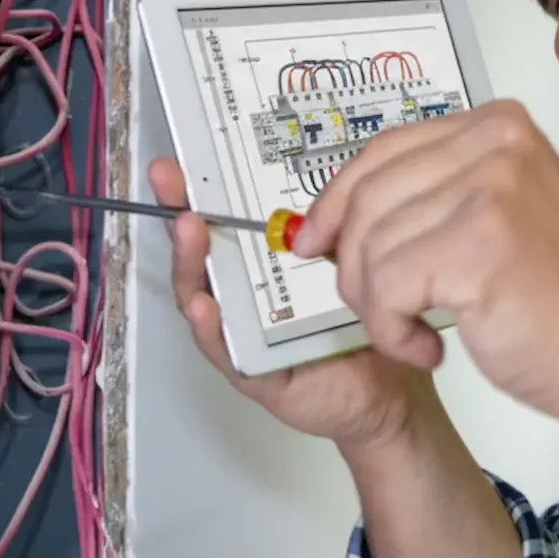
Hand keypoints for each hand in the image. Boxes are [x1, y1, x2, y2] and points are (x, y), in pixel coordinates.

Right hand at [146, 158, 433, 448]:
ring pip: (201, 297)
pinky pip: (224, 351)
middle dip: (180, 215)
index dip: (195, 195)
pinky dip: (210, 328)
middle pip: (200, 255)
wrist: (387, 392)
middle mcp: (242, 299)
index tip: (178, 165)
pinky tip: (204, 306)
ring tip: (188, 231)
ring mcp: (240, 335)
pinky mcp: (252, 374)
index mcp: (259, 270)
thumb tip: (318, 186)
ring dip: (190, 263)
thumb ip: (321, 234)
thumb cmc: (359, 328)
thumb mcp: (342, 269)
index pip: (220, 227)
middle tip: (171, 183)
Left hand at [292, 100, 558, 418]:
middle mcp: (497, 143)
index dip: (337, 200)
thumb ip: (425, 198)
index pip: (384, 150)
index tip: (314, 240)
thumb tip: (325, 219)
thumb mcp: (490, 218)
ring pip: (372, 245)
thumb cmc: (555, 302)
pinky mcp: (479, 244)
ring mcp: (492, 189)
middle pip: (369, 196)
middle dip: (354, 263)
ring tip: (415, 331)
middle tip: (376, 308)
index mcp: (498, 126)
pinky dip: (392, 330)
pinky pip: (387, 287)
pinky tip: (429, 347)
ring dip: (377, 305)